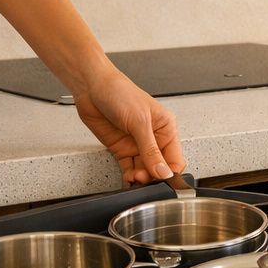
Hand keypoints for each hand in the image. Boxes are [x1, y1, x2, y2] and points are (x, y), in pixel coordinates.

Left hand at [73, 69, 186, 185]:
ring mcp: (137, 145)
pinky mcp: (121, 149)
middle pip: (159, 168)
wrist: (92, 87)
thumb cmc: (120, 93)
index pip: (175, 158)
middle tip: (142, 177)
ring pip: (144, 171)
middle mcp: (153, 138)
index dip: (170, 172)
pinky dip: (129, 176)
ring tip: (133, 177)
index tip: (161, 179)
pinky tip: (128, 179)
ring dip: (140, 178)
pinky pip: (129, 168)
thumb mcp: (139, 122)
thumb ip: (151, 150)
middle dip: (152, 176)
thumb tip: (163, 171)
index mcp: (166, 128)